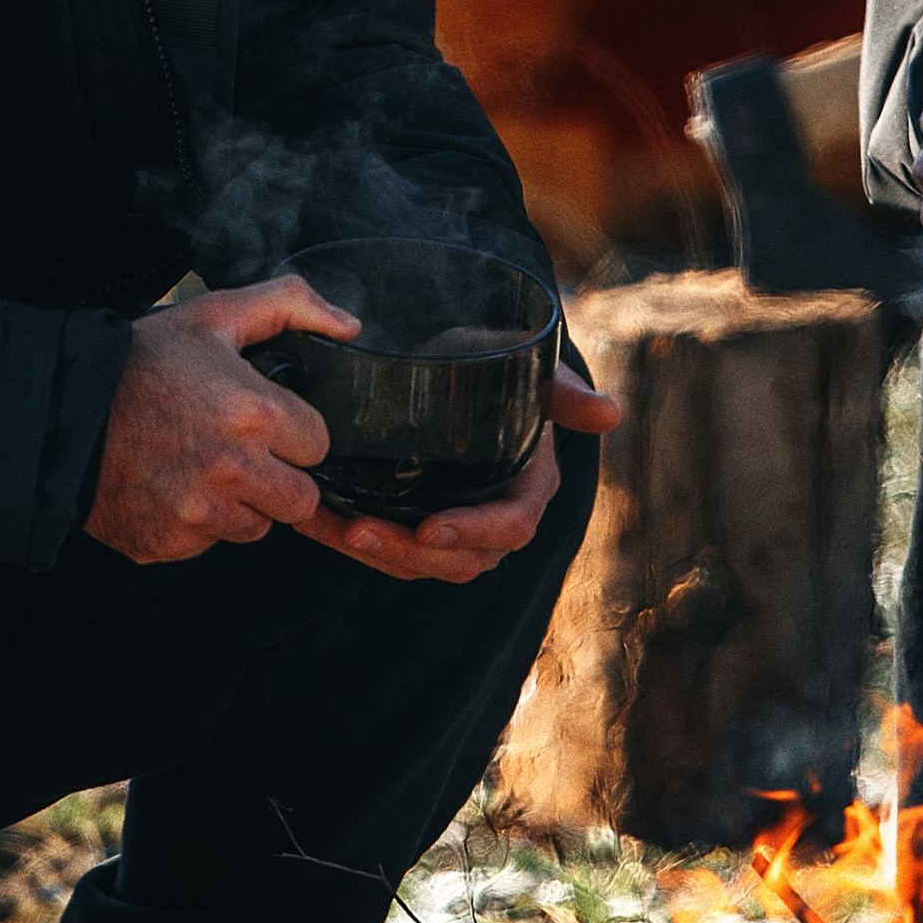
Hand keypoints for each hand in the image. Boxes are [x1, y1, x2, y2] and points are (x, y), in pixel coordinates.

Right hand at [83, 277, 357, 565]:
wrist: (57, 412)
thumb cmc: (138, 362)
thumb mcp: (214, 315)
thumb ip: (289, 306)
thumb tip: (348, 325)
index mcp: (255, 415)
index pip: (319, 445)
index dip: (294, 432)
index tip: (264, 421)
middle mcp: (233, 471)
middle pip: (301, 500)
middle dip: (280, 478)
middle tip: (242, 452)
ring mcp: (199, 515)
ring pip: (257, 528)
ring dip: (240, 504)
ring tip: (200, 467)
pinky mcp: (167, 544)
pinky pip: (207, 545)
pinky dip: (195, 525)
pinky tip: (170, 488)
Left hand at [306, 370, 620, 585]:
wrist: (450, 359)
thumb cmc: (493, 359)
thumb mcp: (525, 367)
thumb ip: (564, 393)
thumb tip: (609, 414)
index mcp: (529, 484)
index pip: (512, 525)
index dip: (475, 531)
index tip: (430, 525)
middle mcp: (494, 515)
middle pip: (461, 558)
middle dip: (408, 551)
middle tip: (359, 529)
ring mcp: (453, 523)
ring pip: (420, 563)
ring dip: (374, 552)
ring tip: (330, 526)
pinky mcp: (413, 522)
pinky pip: (387, 548)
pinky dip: (349, 539)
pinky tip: (313, 519)